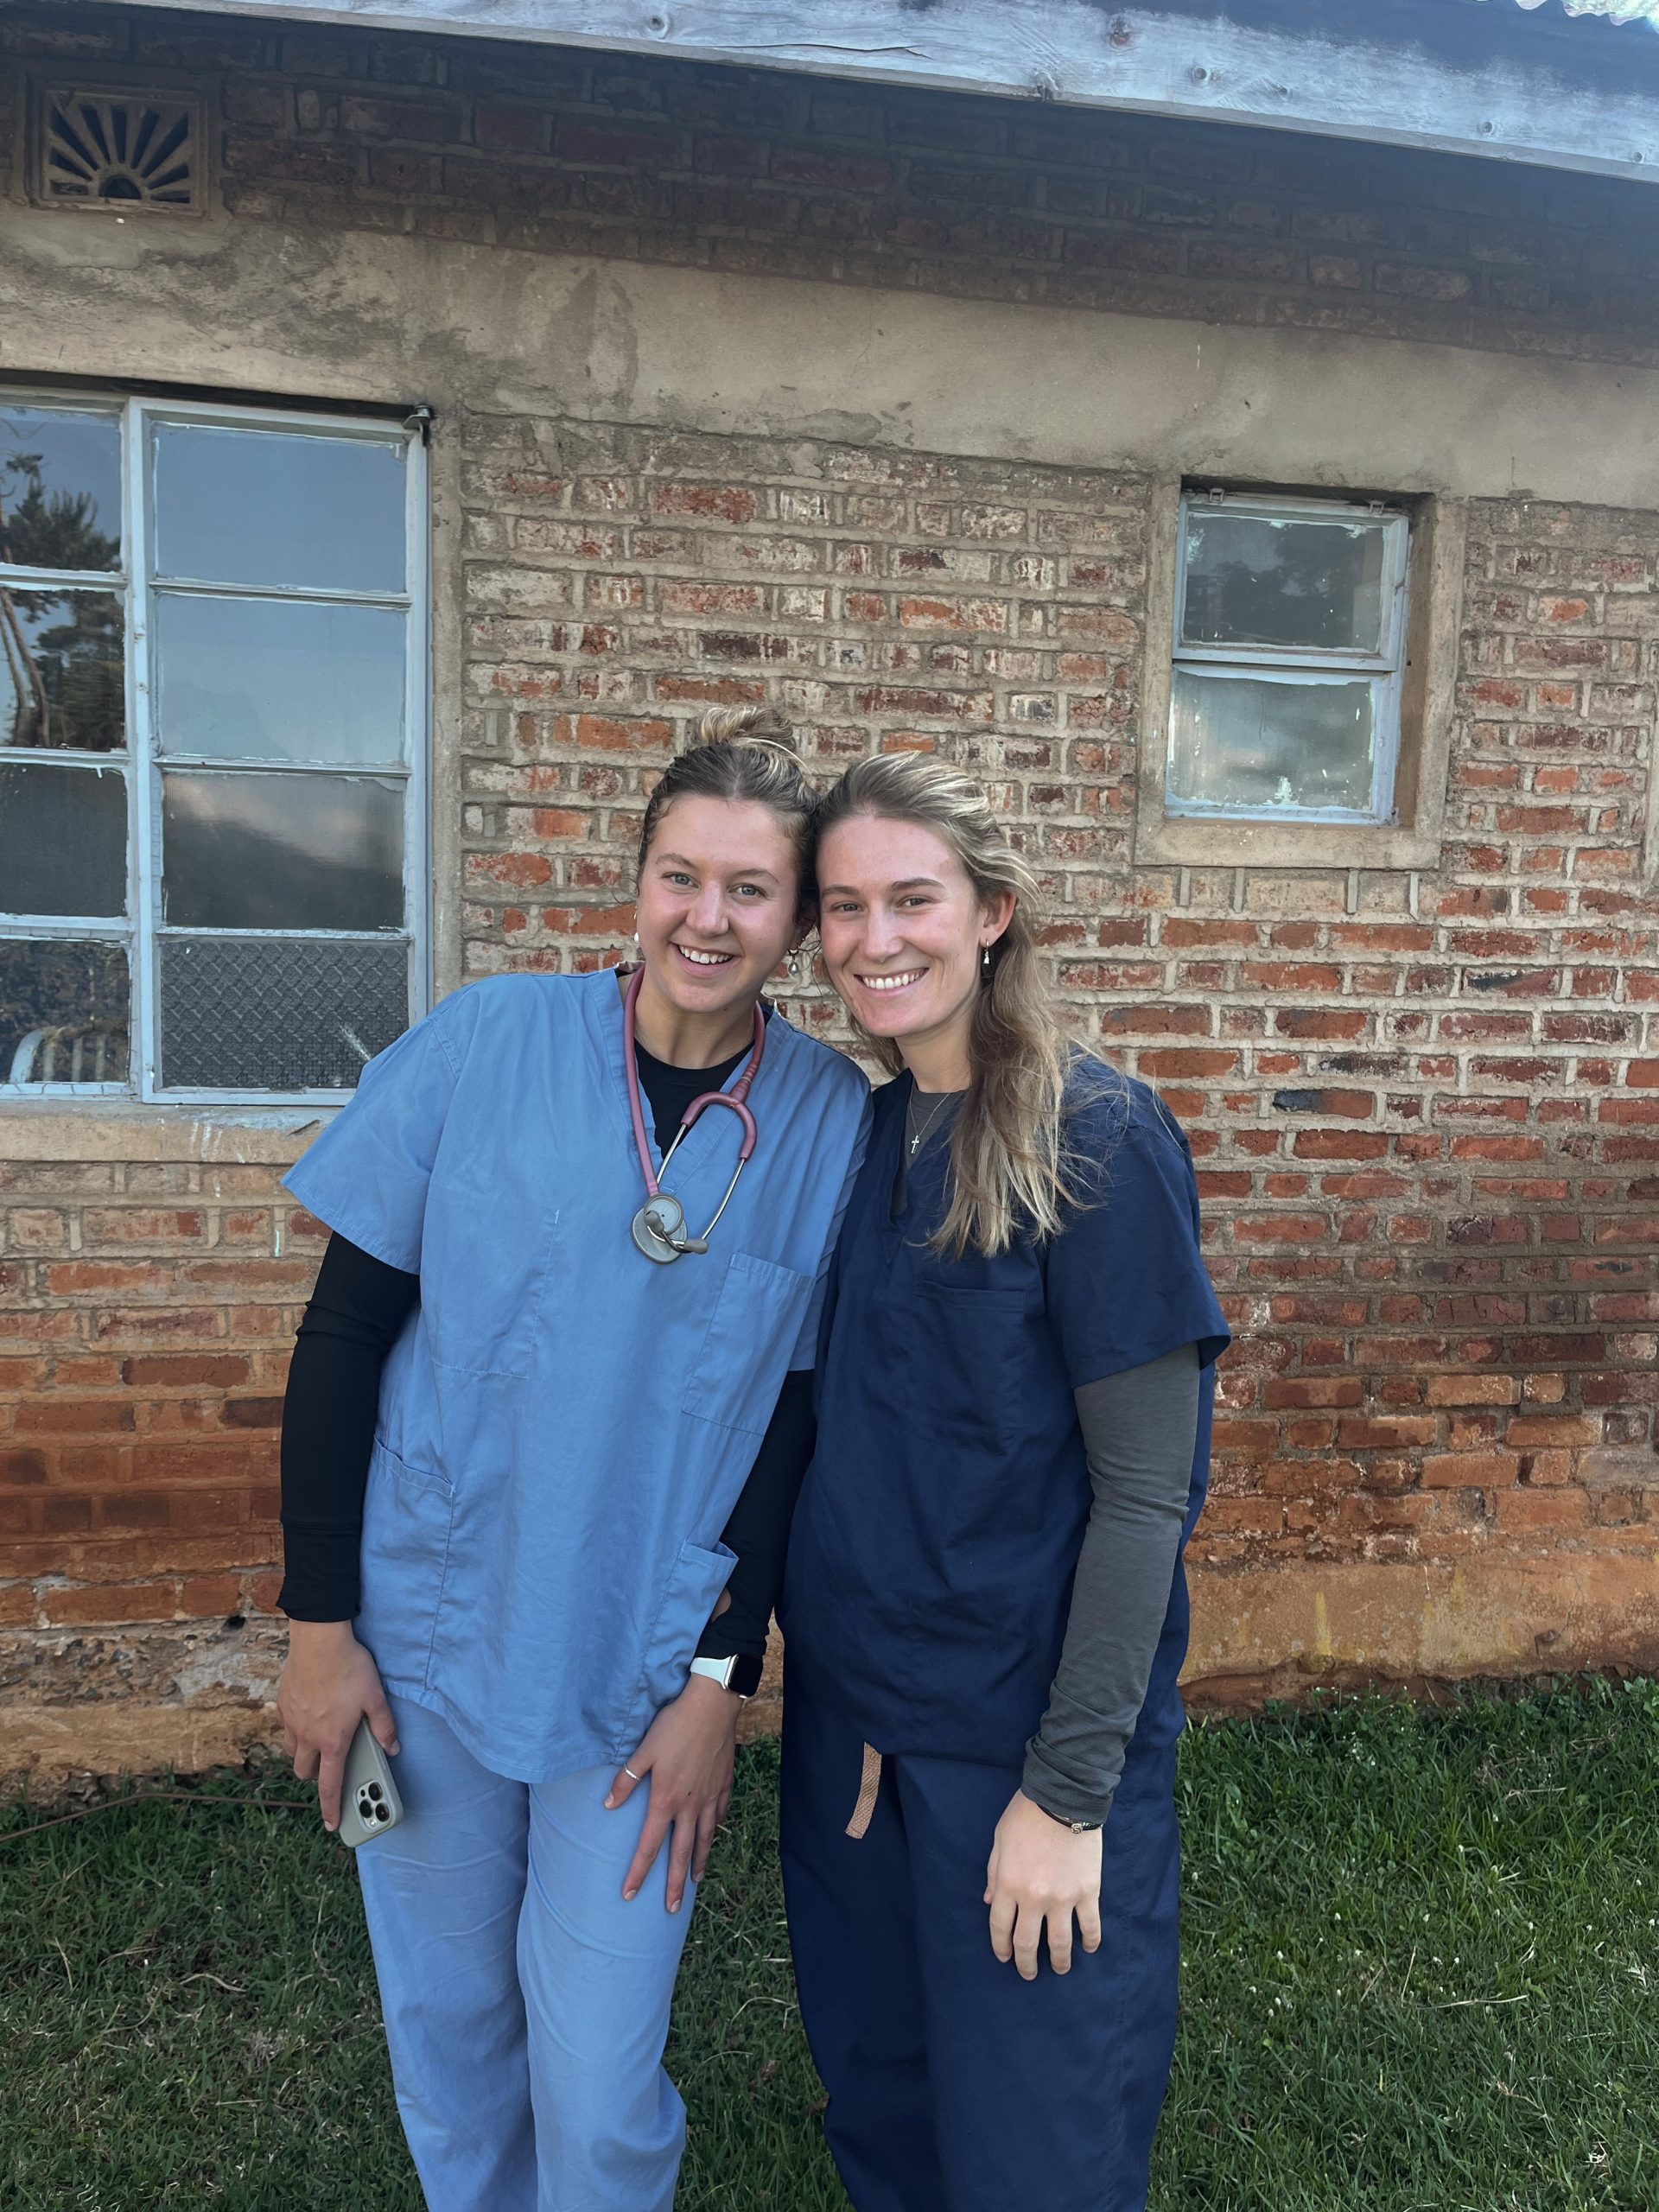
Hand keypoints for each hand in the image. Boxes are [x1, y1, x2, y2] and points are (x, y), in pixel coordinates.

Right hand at [277, 1619, 398, 1832]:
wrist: (319, 1639)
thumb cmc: (350, 1668)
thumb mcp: (376, 1698)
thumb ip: (384, 1727)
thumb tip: (393, 1747)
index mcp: (333, 1741)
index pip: (330, 1786)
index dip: (331, 1808)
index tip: (332, 1824)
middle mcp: (308, 1736)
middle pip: (305, 1772)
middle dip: (317, 1777)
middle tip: (331, 1767)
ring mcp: (292, 1721)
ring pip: (292, 1751)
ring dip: (304, 1754)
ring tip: (321, 1741)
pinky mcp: (283, 1704)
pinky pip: (287, 1727)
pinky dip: (297, 1729)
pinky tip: (310, 1714)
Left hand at [605, 1673, 738, 1910]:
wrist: (713, 1707)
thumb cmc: (674, 1726)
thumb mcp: (644, 1750)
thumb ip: (627, 1780)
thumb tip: (608, 1805)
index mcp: (666, 1799)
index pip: (649, 1845)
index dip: (638, 1872)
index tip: (629, 1895)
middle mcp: (690, 1805)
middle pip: (681, 1853)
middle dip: (674, 1884)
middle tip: (671, 1909)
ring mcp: (711, 1797)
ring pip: (705, 1838)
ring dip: (698, 1863)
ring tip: (694, 1882)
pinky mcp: (724, 1785)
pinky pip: (719, 1815)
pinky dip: (714, 1830)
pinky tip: (712, 1835)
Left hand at [984, 1790, 1103, 1979]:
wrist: (1064, 1798)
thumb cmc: (1025, 1815)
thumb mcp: (999, 1841)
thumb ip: (993, 1873)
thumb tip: (988, 1901)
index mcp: (1007, 1885)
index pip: (1000, 1928)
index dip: (1001, 1947)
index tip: (1005, 1957)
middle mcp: (1033, 1898)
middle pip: (1028, 1943)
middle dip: (1026, 1964)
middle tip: (1029, 1974)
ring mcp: (1063, 1898)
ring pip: (1060, 1943)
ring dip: (1059, 1961)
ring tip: (1060, 1969)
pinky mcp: (1088, 1892)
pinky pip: (1090, 1925)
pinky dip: (1090, 1941)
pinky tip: (1089, 1948)